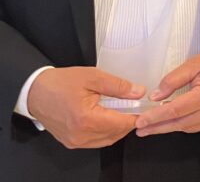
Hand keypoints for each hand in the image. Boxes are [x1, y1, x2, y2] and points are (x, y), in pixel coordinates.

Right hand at [26, 66, 144, 148]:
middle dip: (128, 120)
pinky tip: (108, 117)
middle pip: (117, 133)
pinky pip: (96, 141)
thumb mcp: (93, 77)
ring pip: (108, 139)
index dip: (136, 115)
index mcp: (86, 119)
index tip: (144, 106)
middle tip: (133, 105)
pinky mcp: (72, 142)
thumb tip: (138, 92)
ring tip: (121, 109)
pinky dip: (106, 132)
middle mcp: (81, 135)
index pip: (122, 123)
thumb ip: (118, 86)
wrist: (35, 92)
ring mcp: (75, 141)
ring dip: (118, 127)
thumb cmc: (61, 83)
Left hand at [134, 42, 199, 135]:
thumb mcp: (194, 63)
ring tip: (154, 125)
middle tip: (141, 129)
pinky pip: (198, 126)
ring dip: (170, 127)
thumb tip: (156, 96)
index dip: (154, 117)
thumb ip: (173, 80)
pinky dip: (184, 124)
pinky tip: (174, 120)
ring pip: (188, 127)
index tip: (140, 122)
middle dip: (158, 127)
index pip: (174, 110)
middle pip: (179, 123)